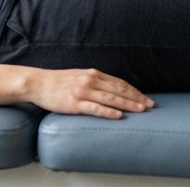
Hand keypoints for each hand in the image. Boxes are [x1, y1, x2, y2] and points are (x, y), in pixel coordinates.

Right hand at [27, 68, 153, 118]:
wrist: (38, 83)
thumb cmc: (59, 82)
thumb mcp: (80, 77)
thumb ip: (95, 82)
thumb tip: (111, 90)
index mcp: (93, 74)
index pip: (119, 83)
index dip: (134, 91)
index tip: (146, 98)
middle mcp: (90, 81)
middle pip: (119, 90)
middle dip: (136, 98)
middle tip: (151, 106)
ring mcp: (83, 92)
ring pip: (110, 99)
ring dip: (128, 104)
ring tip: (141, 110)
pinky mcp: (74, 103)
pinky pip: (94, 108)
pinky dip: (108, 112)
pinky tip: (118, 116)